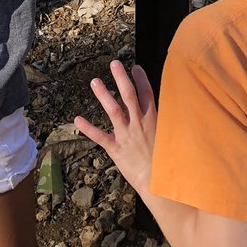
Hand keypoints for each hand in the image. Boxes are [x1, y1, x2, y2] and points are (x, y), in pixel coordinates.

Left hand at [74, 61, 156, 192]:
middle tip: (114, 63)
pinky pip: (100, 136)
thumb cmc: (166, 163)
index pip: (147, 94)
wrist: (158, 183)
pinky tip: (77, 119)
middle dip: (121, 78)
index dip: (141, 79)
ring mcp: (126, 135)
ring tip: (94, 81)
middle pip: (129, 95)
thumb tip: (169, 111)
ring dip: (103, 95)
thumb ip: (163, 124)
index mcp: (153, 120)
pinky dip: (87, 128)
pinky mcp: (116, 149)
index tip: (135, 67)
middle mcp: (139, 124)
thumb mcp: (169, 138)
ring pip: (113, 110)